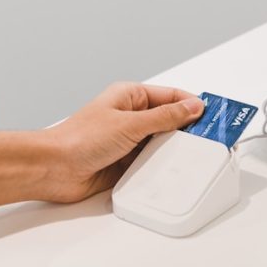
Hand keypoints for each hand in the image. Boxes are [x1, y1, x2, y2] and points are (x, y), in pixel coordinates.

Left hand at [41, 82, 203, 202]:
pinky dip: (161, 166)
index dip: (193, 104)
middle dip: (187, 128)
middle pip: (170, 120)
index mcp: (131, 96)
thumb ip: (165, 117)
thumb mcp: (130, 124)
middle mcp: (131, 116)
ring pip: (163, 142)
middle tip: (209, 137)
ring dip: (173, 149)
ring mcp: (129, 140)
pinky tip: (170, 168)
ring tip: (190, 154)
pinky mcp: (127, 162)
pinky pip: (152, 162)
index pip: (172, 96)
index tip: (214, 115)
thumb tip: (192, 107)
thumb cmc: (79, 139)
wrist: (53, 170)